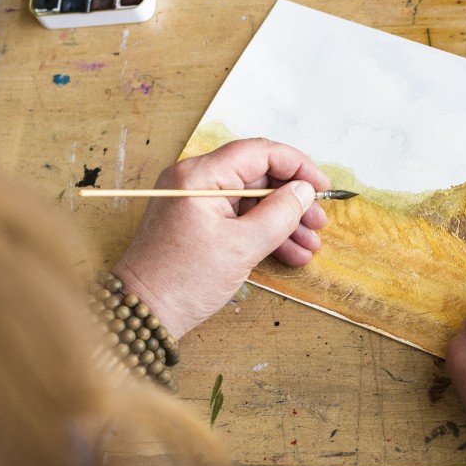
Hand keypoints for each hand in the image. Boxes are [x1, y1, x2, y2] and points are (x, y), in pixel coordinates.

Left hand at [112, 139, 329, 338]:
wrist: (144, 313)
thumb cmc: (184, 280)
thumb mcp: (242, 247)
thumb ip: (280, 214)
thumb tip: (304, 191)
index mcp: (200, 176)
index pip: (259, 152)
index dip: (297, 166)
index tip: (322, 186)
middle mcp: (195, 180)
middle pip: (258, 176)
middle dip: (293, 200)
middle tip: (318, 223)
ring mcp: (196, 201)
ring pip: (253, 200)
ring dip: (284, 221)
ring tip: (310, 245)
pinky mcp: (199, 222)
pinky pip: (240, 217)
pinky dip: (265, 232)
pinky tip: (291, 252)